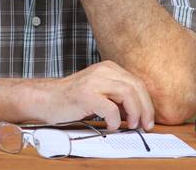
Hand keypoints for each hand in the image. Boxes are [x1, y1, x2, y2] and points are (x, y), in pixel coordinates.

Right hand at [33, 60, 154, 130]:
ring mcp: (94, 82)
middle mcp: (103, 71)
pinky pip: (110, 108)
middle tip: (145, 125)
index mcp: (109, 68)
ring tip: (131, 125)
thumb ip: (117, 95)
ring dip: (134, 113)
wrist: (46, 99)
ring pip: (128, 93)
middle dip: (145, 109)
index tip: (148, 119)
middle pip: (136, 87)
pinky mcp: (86, 95)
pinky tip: (112, 126)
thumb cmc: (73, 99)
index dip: (147, 103)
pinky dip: (115, 120)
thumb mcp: (99, 90)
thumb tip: (139, 112)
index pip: (137, 83)